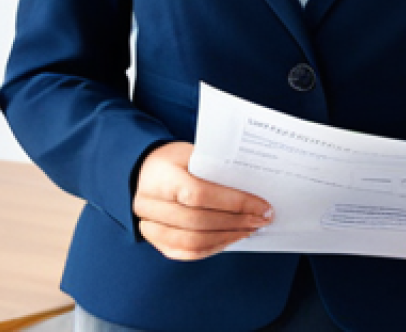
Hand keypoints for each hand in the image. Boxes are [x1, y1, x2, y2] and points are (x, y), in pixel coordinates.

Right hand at [133, 141, 272, 259]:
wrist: (144, 169)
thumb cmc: (173, 159)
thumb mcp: (192, 153)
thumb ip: (214, 169)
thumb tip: (250, 187)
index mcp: (162, 176)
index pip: (199, 194)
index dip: (233, 202)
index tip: (261, 206)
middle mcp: (149, 203)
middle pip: (198, 221)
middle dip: (236, 222)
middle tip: (260, 219)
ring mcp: (148, 224)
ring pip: (192, 242)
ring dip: (227, 237)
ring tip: (249, 229)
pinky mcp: (153, 240)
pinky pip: (185, 253)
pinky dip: (212, 248)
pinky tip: (230, 238)